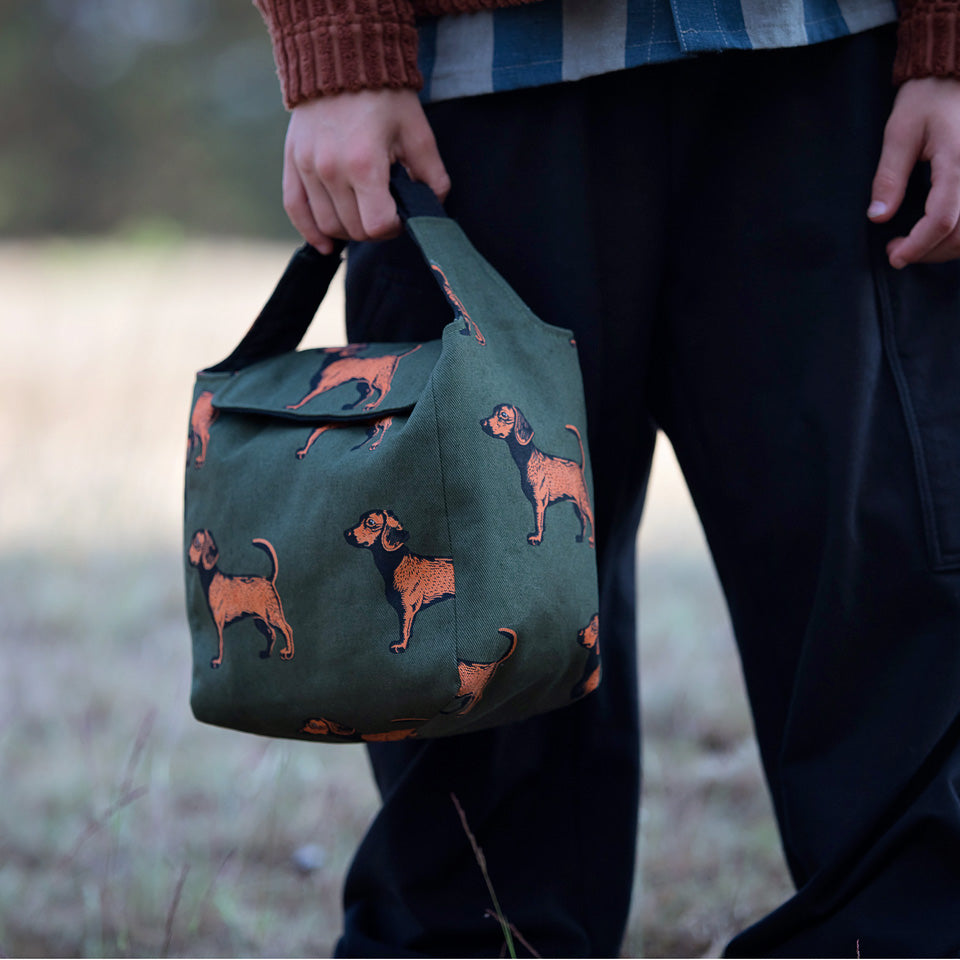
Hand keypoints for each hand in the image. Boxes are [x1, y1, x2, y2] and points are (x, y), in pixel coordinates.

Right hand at [282, 88, 449, 253]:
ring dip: (348, 228)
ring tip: (362, 211)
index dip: (393, 228)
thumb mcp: (418, 132)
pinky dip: (311, 232)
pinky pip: (295, 209)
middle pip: (353, 229)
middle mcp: (330, 170)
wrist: (342, 57)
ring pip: (327, 224)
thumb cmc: (384, 95)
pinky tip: (326, 244)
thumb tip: (433, 206)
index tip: (400, 215)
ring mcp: (307, 167)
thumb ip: (432, 176)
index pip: (376, 225)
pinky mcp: (293, 162)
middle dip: (373, 228)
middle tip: (385, 210)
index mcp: (364, 164)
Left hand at [868, 77, 959, 267]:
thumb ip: (889, 177)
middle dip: (929, 251)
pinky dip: (958, 233)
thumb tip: (878, 215)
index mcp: (958, 162)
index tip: (895, 256)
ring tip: (914, 244)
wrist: (954, 76)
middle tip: (897, 251)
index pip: (942, 219)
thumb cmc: (928, 98)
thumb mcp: (899, 133)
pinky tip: (936, 233)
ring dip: (945, 247)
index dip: (918, 245)